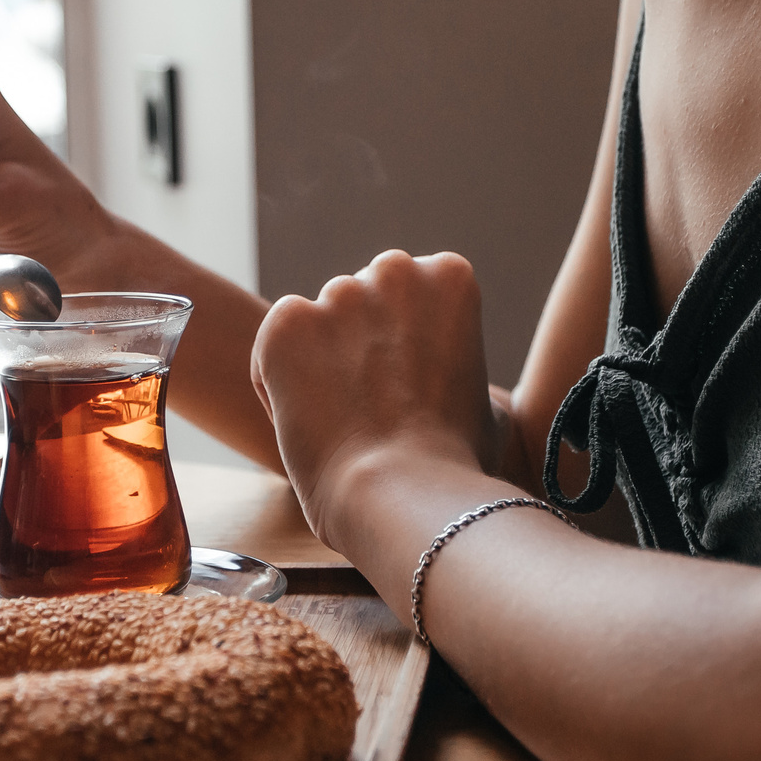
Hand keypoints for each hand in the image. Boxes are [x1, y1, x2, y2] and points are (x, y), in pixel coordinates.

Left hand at [250, 251, 505, 549]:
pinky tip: (308, 421)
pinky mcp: (287, 321)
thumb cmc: (454, 461)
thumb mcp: (486, 401)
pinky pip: (274, 343)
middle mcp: (395, 270)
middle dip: (360, 344)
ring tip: (340, 422)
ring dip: (320, 362)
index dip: (406, 348)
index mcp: (450, 276)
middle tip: (371, 406)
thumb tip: (442, 379)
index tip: (412, 393)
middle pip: (362, 301)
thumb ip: (455, 365)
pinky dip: (280, 380)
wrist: (403, 490)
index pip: (410, 296)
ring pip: (318, 323)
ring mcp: (339, 292)